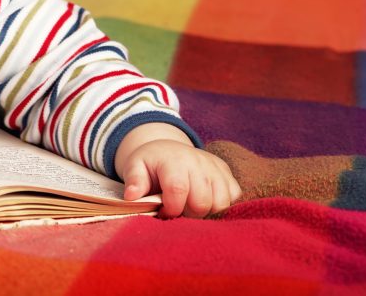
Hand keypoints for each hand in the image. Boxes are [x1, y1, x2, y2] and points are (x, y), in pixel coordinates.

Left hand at [115, 123, 241, 217]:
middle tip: (177, 212)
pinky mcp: (227, 173)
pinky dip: (221, 206)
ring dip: (206, 213)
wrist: (167, 150)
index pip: (178, 190)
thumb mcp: (135, 166)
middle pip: (202, 201)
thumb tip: (131, 197)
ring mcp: (215, 167)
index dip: (171, 209)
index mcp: (174, 160)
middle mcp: (198, 161)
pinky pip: (234, 197)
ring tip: (190, 208)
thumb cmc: (150, 163)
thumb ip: (134, 181)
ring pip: (221, 203)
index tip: (163, 213)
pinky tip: (205, 203)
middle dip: (188, 214)